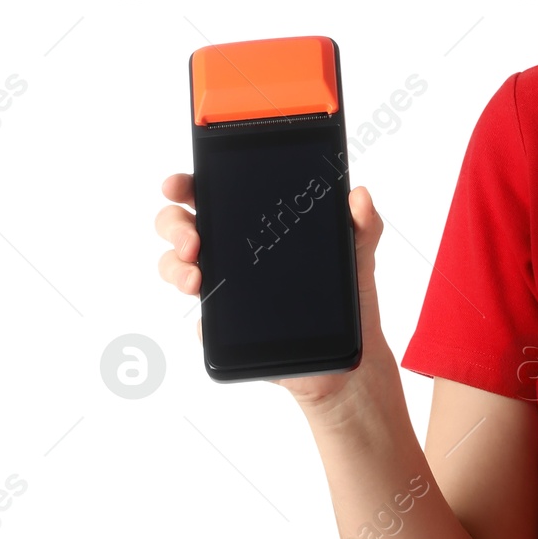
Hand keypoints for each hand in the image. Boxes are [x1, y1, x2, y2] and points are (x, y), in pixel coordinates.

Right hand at [154, 173, 389, 410]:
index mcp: (255, 221)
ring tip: (197, 279)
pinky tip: (211, 319)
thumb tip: (361, 197)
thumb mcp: (359, 251)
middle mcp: (231, 251)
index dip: (185, 185)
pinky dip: (201, 319)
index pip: (209, 193)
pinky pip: (199, 322)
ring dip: (175, 269)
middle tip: (193, 241)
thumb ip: (362, 222)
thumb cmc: (348, 294)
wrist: (348, 353)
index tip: (177, 185)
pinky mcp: (224, 327)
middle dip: (174, 227)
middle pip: (181, 226)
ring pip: (176, 268)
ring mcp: (222, 288)